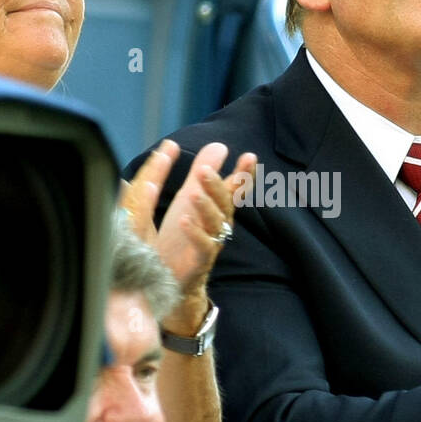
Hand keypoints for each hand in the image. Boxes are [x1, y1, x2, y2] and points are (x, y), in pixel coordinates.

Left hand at [118, 139, 256, 293]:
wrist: (171, 276)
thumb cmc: (183, 235)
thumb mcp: (191, 198)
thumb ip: (205, 173)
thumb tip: (220, 145)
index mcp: (217, 209)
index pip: (234, 189)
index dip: (244, 174)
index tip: (249, 156)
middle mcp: (219, 225)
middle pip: (225, 204)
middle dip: (217, 186)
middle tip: (204, 170)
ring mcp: (211, 244)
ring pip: (215, 224)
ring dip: (205, 207)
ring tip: (193, 192)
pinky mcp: (200, 262)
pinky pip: (202, 246)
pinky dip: (195, 233)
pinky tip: (185, 220)